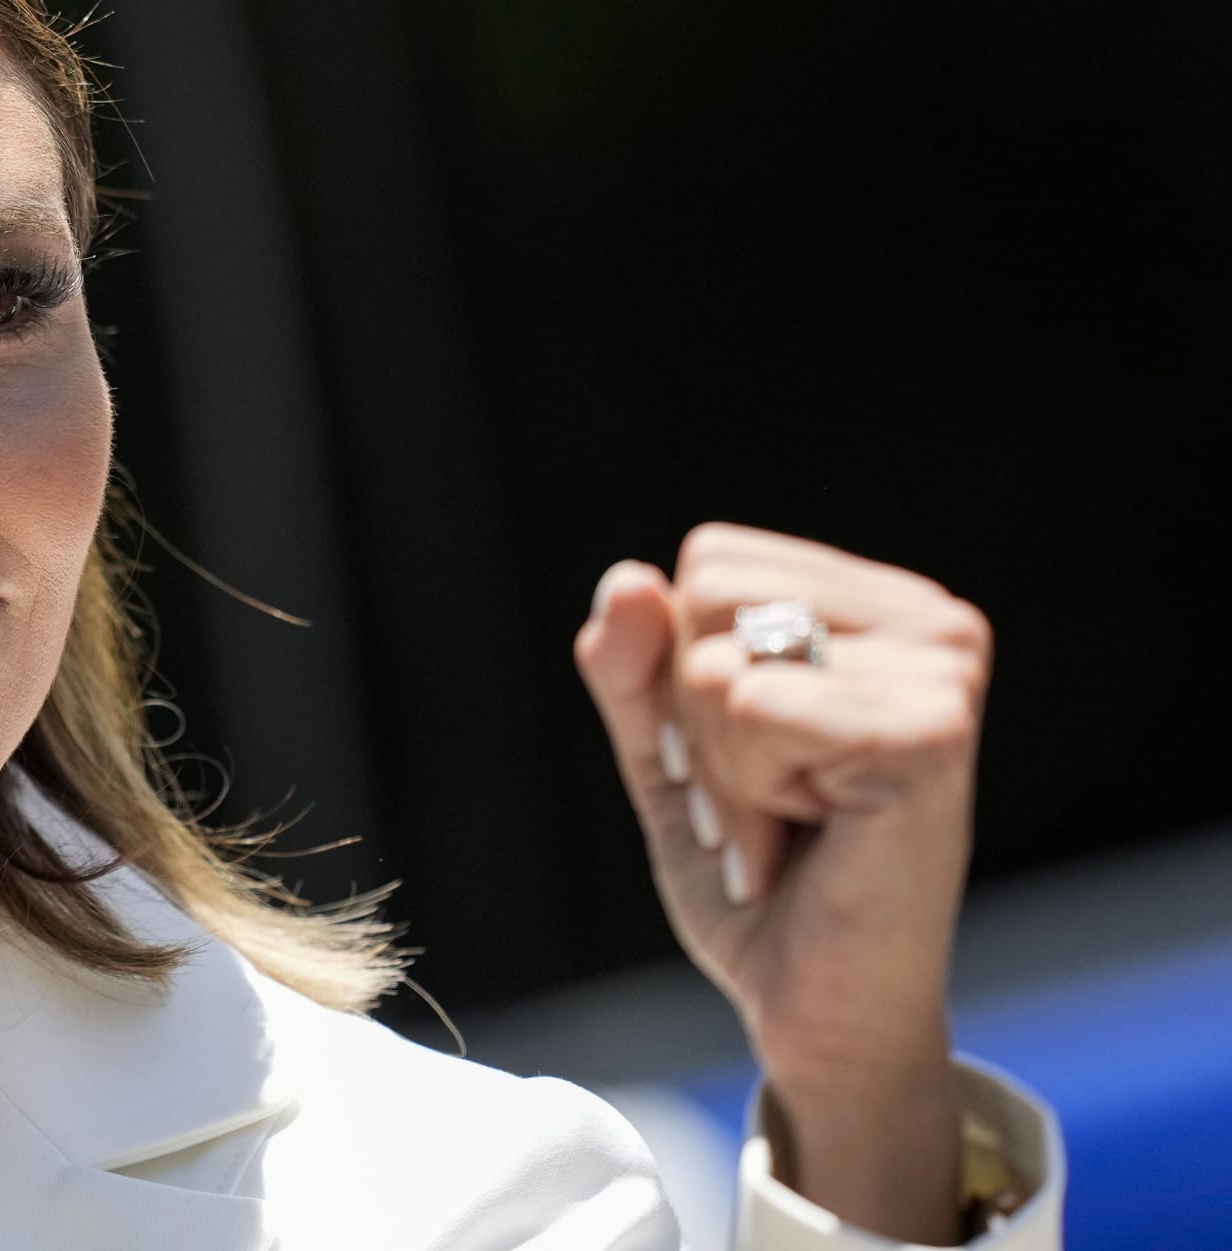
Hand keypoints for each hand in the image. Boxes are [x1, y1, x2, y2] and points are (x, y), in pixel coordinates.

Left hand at [574, 523, 992, 1243]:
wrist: (816, 1010)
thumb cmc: (754, 874)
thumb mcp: (663, 745)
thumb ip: (631, 661)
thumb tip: (626, 580)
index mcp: (882, 605)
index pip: (712, 558)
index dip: (686, 670)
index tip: (747, 760)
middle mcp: (933, 622)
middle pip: (707, 590)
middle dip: (698, 715)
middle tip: (766, 802)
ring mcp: (941, 673)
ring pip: (715, 656)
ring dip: (722, 762)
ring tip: (789, 822)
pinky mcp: (928, 733)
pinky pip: (749, 707)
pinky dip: (748, 792)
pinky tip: (811, 838)